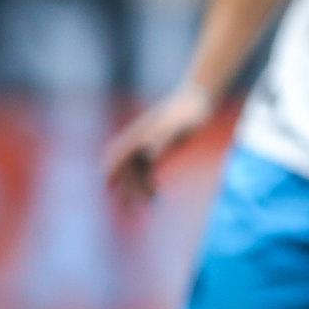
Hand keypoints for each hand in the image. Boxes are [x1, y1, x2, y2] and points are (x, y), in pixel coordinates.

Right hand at [103, 83, 214, 204]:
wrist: (200, 100)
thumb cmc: (190, 112)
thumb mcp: (179, 126)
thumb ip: (163, 140)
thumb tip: (149, 157)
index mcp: (140, 134)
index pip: (118, 154)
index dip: (112, 171)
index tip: (108, 187)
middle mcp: (140, 140)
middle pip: (126, 167)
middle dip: (124, 186)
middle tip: (125, 207)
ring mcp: (148, 145)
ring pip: (136, 171)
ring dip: (138, 187)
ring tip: (150, 203)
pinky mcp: (159, 148)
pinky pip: (147, 169)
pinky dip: (147, 182)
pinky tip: (155, 193)